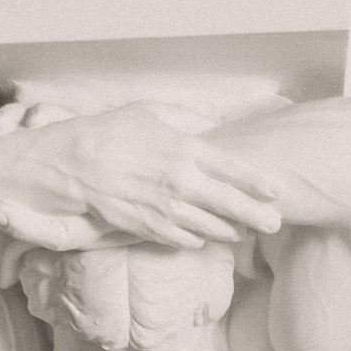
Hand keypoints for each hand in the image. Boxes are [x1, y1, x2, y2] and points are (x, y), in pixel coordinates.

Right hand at [6, 103, 282, 255]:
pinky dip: (197, 238)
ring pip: (208, 225)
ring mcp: (164, 209)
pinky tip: (208, 238)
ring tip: (246, 232)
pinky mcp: (148, 227)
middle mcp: (180, 182)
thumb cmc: (111, 132)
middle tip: (275, 224)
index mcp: (185, 150)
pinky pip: (181, 238)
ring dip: (230, 230)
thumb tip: (212, 123)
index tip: (278, 190)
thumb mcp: (151, 113)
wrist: (73, 165)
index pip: (232, 168)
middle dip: (255, 215)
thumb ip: (186, 118)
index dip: (257, 181)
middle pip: (228, 203)